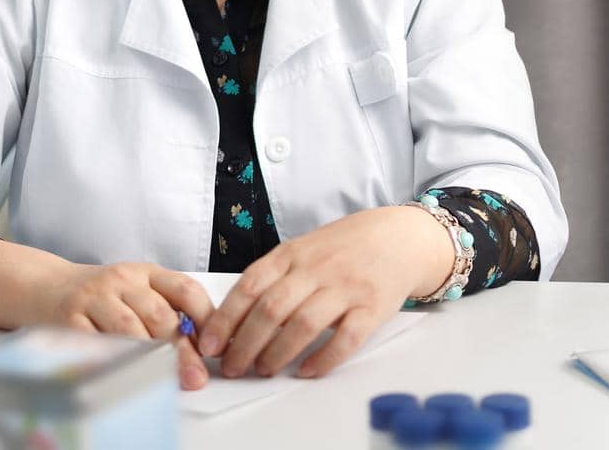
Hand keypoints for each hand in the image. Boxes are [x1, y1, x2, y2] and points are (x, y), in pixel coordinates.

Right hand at [40, 261, 216, 389]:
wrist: (47, 286)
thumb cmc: (101, 295)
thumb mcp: (137, 291)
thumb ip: (167, 311)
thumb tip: (201, 348)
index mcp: (146, 272)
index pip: (185, 289)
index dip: (206, 318)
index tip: (215, 347)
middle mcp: (122, 280)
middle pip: (160, 314)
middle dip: (181, 350)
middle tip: (195, 377)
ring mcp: (94, 297)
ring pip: (130, 329)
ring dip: (151, 359)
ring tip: (166, 379)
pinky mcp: (69, 318)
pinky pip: (96, 343)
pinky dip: (114, 360)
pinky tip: (127, 373)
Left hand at [196, 206, 452, 379]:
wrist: (398, 237)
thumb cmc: (343, 247)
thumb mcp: (303, 249)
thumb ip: (275, 276)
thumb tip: (236, 318)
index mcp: (292, 253)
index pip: (250, 286)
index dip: (226, 317)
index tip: (210, 343)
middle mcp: (316, 268)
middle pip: (272, 309)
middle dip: (245, 343)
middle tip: (233, 366)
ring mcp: (345, 287)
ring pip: (304, 324)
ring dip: (278, 353)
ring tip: (264, 370)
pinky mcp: (372, 308)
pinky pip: (345, 338)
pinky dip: (324, 358)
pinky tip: (308, 371)